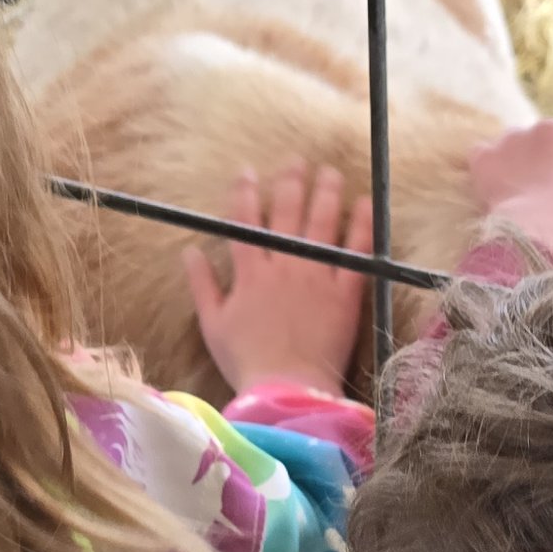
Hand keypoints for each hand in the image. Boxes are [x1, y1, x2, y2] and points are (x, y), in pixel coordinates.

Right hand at [187, 164, 373, 397]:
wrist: (287, 390)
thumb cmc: (246, 362)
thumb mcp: (213, 325)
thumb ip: (202, 285)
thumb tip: (188, 251)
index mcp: (249, 274)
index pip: (244, 222)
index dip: (244, 193)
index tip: (247, 172)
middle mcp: (283, 267)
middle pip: (286, 213)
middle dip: (290, 182)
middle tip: (296, 161)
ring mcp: (315, 278)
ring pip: (320, 224)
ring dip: (325, 192)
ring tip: (329, 172)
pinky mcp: (345, 294)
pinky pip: (355, 252)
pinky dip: (360, 225)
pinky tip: (363, 203)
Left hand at [466, 119, 552, 259]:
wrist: (542, 225)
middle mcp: (548, 127)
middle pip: (544, 140)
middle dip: (543, 160)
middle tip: (543, 190)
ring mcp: (514, 138)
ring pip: (514, 144)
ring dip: (515, 161)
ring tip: (518, 190)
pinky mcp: (487, 154)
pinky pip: (483, 155)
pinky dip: (488, 168)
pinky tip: (494, 187)